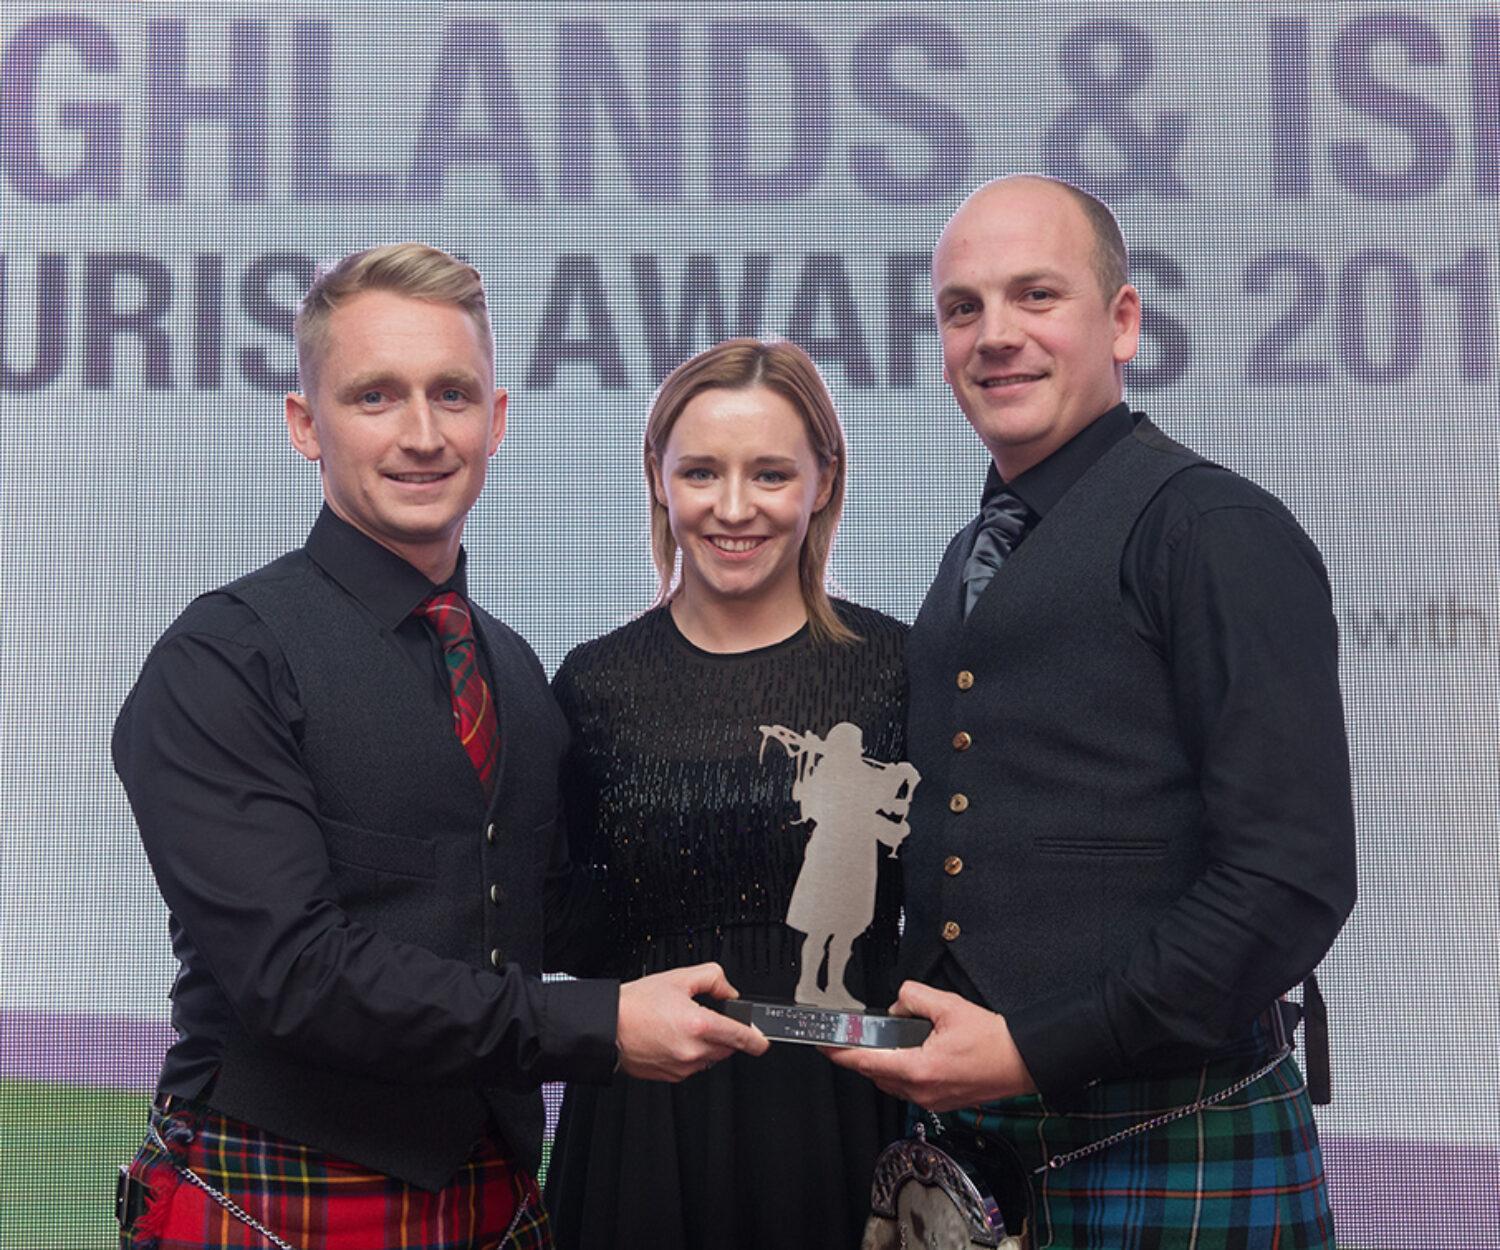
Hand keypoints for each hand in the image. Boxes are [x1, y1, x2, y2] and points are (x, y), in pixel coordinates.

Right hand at [615, 962, 768, 1081]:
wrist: (608, 1027)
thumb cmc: (636, 1004)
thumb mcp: (679, 978)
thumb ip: (713, 978)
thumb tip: (729, 991)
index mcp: (698, 1025)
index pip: (740, 1037)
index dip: (756, 1039)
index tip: (763, 1041)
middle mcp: (693, 1051)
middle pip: (727, 1048)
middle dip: (725, 1034)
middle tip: (705, 1018)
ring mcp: (682, 1067)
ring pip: (710, 1058)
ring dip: (708, 1045)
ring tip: (683, 1026)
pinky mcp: (671, 1076)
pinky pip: (693, 1066)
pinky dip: (691, 1054)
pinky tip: (673, 1038)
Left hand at [823, 980, 1035, 1110]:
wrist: (1021, 1061)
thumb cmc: (993, 1041)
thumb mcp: (949, 1006)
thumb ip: (914, 997)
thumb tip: (898, 1002)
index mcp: (918, 1069)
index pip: (866, 1062)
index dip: (840, 1053)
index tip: (824, 1045)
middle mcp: (921, 1090)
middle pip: (875, 1073)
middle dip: (862, 1055)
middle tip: (853, 1038)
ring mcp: (931, 1099)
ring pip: (891, 1083)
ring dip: (883, 1064)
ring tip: (884, 1043)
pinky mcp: (941, 1101)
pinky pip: (909, 1087)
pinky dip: (901, 1071)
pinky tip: (910, 1054)